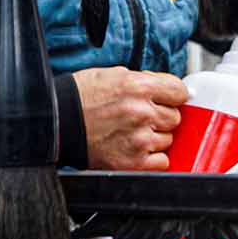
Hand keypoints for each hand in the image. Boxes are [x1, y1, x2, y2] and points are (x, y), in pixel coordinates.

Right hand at [74, 67, 188, 170]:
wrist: (57, 122)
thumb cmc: (83, 98)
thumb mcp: (116, 75)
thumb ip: (147, 82)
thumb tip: (172, 89)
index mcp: (138, 87)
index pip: (179, 91)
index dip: (174, 95)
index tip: (169, 99)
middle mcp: (141, 113)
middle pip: (176, 117)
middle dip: (162, 116)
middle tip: (143, 116)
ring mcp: (138, 140)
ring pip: (169, 139)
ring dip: (156, 136)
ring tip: (133, 131)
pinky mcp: (132, 162)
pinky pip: (162, 161)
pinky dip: (152, 157)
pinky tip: (136, 147)